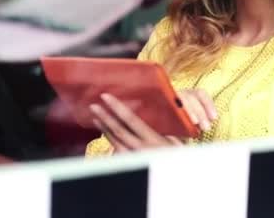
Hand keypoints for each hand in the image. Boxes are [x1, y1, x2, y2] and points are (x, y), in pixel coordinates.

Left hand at [90, 90, 217, 152]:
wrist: (177, 175)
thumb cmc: (179, 156)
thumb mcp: (177, 141)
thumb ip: (164, 129)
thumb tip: (155, 114)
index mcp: (153, 140)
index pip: (130, 120)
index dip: (117, 108)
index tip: (106, 97)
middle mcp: (141, 150)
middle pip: (118, 131)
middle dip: (105, 117)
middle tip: (94, 106)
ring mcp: (134, 158)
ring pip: (114, 142)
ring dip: (105, 129)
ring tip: (97, 117)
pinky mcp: (131, 164)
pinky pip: (117, 153)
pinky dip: (111, 141)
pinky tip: (107, 133)